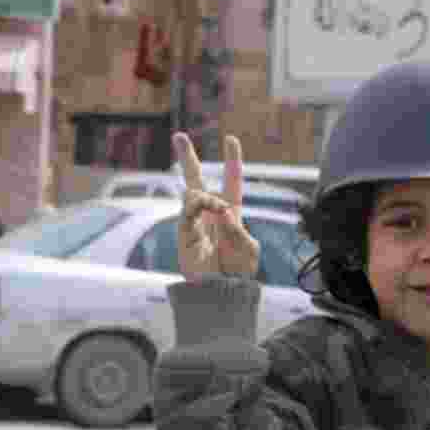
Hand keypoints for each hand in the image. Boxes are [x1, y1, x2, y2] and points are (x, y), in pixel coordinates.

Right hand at [174, 132, 260, 279]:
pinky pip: (187, 212)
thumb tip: (222, 212)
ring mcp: (195, 222)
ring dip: (209, 197)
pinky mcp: (184, 233)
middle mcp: (210, 214)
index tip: (231, 140)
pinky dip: (201, 209)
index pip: (231, 181)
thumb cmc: (238, 272)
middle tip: (179, 136)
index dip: (232, 161)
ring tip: (220, 208)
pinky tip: (212, 211)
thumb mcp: (250, 250)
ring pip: (193, 194)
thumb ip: (239, 230)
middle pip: (196, 180)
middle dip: (187, 158)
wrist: (221, 292)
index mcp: (231, 213)